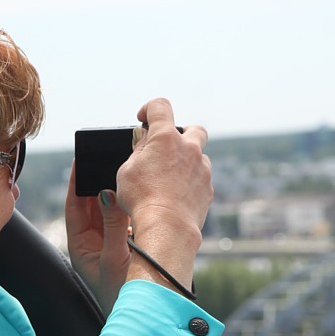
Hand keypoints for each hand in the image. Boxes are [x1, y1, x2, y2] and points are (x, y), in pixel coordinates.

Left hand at [65, 163, 129, 315]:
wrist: (144, 315)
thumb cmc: (123, 295)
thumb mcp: (115, 259)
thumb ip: (113, 226)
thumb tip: (107, 194)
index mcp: (80, 244)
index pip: (73, 206)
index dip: (75, 182)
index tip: (79, 160)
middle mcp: (92, 241)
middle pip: (90, 203)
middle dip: (95, 180)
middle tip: (102, 156)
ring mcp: (109, 242)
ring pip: (108, 208)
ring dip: (114, 189)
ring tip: (120, 167)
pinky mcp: (127, 244)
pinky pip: (124, 218)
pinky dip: (129, 204)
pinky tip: (137, 190)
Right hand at [117, 98, 212, 230]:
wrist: (167, 228)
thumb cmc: (142, 199)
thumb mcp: (126, 170)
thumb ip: (138, 150)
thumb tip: (145, 139)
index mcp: (165, 138)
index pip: (160, 107)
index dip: (149, 109)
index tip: (143, 119)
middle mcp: (189, 148)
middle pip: (193, 129)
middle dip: (181, 134)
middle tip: (165, 147)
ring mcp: (202, 169)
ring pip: (199, 156)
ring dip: (186, 161)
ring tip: (168, 178)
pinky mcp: (208, 189)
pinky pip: (201, 178)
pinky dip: (190, 181)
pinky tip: (176, 195)